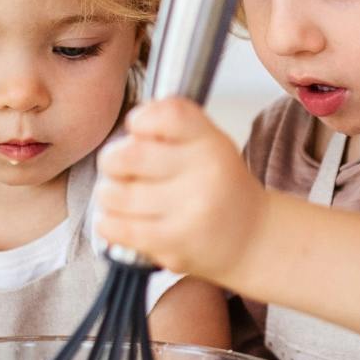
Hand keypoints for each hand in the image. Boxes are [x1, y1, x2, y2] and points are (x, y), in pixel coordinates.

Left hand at [96, 98, 270, 282]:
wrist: (251, 239)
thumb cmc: (221, 187)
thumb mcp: (210, 144)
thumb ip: (172, 126)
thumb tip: (128, 126)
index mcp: (212, 144)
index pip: (167, 115)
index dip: (141, 119)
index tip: (137, 128)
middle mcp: (205, 174)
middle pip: (129, 155)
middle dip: (112, 160)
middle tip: (118, 167)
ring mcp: (190, 212)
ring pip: (116, 194)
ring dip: (109, 194)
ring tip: (122, 195)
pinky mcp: (174, 244)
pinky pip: (116, 227)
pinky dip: (108, 221)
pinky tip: (119, 219)